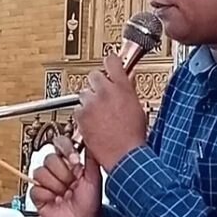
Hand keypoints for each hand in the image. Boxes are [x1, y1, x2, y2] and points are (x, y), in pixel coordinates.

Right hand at [30, 136, 102, 216]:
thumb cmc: (90, 201)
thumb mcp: (94, 177)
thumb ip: (91, 158)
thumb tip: (91, 139)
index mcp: (69, 162)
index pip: (60, 144)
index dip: (66, 150)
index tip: (75, 161)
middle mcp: (56, 170)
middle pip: (49, 159)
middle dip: (63, 174)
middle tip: (72, 184)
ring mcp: (46, 182)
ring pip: (40, 173)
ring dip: (56, 186)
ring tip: (64, 194)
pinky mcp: (38, 196)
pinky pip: (35, 189)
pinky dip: (47, 196)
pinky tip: (56, 200)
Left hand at [75, 54, 147, 171]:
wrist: (125, 155)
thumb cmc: (133, 135)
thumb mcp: (138, 107)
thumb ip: (129, 88)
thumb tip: (128, 78)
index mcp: (122, 87)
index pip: (112, 61)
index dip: (110, 62)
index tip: (109, 64)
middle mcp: (105, 92)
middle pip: (94, 75)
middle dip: (98, 85)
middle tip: (103, 96)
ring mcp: (92, 103)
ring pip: (84, 93)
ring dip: (90, 100)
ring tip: (99, 114)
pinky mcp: (81, 116)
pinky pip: (78, 108)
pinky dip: (83, 114)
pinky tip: (93, 123)